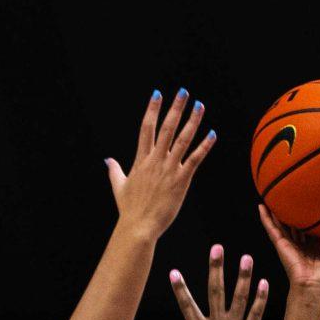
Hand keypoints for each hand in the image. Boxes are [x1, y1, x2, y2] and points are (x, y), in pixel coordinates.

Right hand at [106, 90, 212, 238]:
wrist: (138, 227)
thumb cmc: (129, 209)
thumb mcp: (119, 187)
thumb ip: (114, 171)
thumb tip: (107, 160)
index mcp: (141, 160)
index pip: (147, 128)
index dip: (152, 109)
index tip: (158, 93)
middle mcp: (155, 161)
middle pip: (166, 128)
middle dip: (175, 108)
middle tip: (183, 91)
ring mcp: (168, 169)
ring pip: (182, 140)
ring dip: (192, 121)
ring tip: (199, 106)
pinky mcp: (181, 181)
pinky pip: (194, 159)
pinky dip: (204, 146)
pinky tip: (212, 134)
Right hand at [132, 245, 267, 319]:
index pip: (186, 305)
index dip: (180, 288)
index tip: (174, 271)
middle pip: (214, 291)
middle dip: (215, 268)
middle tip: (217, 248)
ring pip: (238, 298)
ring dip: (243, 277)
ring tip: (246, 258)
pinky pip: (255, 314)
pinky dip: (260, 299)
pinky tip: (264, 283)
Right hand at [258, 205, 319, 296]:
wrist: (313, 287)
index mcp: (314, 248)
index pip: (313, 230)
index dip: (313, 219)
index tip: (313, 206)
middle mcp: (301, 245)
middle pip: (296, 225)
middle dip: (293, 213)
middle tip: (292, 198)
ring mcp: (289, 244)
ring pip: (281, 224)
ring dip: (275, 212)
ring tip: (270, 197)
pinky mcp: (281, 244)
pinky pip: (271, 229)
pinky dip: (266, 218)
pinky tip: (261, 206)